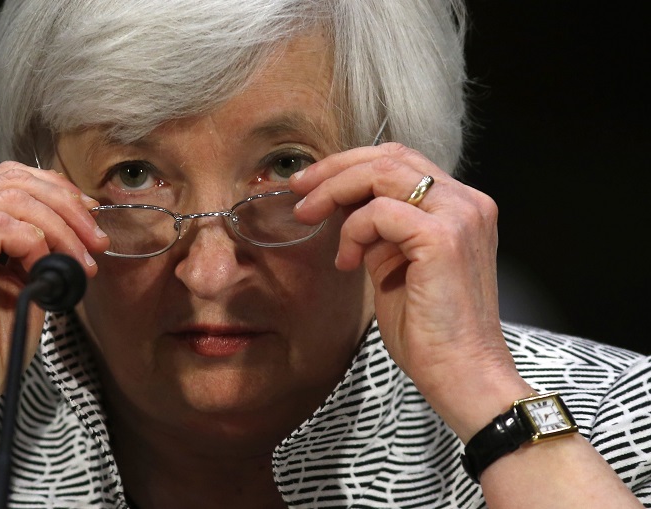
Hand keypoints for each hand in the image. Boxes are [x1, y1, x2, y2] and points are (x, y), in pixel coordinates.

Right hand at [0, 161, 107, 422]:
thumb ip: (42, 242)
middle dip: (67, 209)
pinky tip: (43, 273)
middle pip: (14, 180)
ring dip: (60, 230)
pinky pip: (1, 225)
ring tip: (80, 266)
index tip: (93, 223)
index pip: (13, 178)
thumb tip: (84, 214)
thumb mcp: (29, 279)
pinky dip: (34, 244)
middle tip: (96, 246)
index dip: (59, 192)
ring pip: (13, 199)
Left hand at [291, 142, 529, 438]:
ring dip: (335, 191)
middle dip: (335, 169)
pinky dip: (353, 231)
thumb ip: (379, 233)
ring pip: (382, 173)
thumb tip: (344, 210)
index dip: (351, 165)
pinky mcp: (443, 238)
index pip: (400, 161)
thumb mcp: (396, 268)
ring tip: (309, 217)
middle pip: (390, 156)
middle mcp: (467, 203)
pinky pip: (379, 212)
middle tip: (299, 190)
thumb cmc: (430, 332)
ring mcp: (460, 216)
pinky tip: (348, 262)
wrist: (462, 376)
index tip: (311, 185)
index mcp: (461, 207)